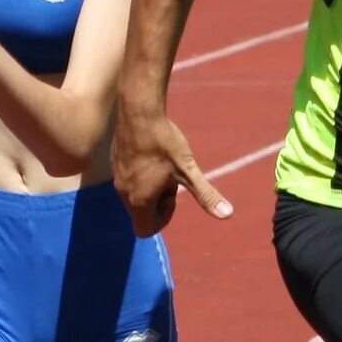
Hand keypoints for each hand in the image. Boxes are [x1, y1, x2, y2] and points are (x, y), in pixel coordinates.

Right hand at [112, 97, 230, 236]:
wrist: (139, 112)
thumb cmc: (165, 142)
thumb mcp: (188, 170)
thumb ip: (206, 195)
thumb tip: (227, 215)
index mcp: (139, 200)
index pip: (145, 230)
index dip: (163, 219)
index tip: (174, 195)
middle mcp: (123, 193)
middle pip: (141, 213)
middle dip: (158, 201)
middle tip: (170, 177)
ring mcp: (117, 178)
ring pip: (134, 195)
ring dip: (150, 188)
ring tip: (163, 165)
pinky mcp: (114, 163)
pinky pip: (128, 180)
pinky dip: (141, 175)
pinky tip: (153, 154)